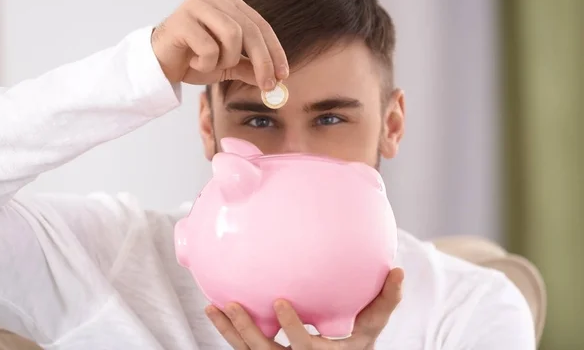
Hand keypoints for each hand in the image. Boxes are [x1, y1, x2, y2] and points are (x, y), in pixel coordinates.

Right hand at [151, 0, 288, 90]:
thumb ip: (250, 68)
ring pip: (232, 36)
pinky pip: (209, 47)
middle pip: (250, 30)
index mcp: (229, 2)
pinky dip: (205, 63)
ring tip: (211, 64)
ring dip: (226, 60)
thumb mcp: (228, 65)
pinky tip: (193, 62)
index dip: (275, 51)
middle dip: (263, 61)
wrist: (158, 64)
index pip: (261, 25)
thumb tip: (276, 80)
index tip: (283, 75)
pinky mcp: (182, 19)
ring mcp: (197, 5)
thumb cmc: (192, 59)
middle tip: (268, 86)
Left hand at [205, 268, 403, 349]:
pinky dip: (229, 332)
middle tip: (232, 305)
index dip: (291, 327)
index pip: (303, 346)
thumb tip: (399, 270)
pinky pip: (244, 349)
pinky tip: (215, 312)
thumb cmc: (357, 342)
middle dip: (248, 332)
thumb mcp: (372, 326)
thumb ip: (385, 301)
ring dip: (230, 332)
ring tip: (213, 308)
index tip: (279, 302)